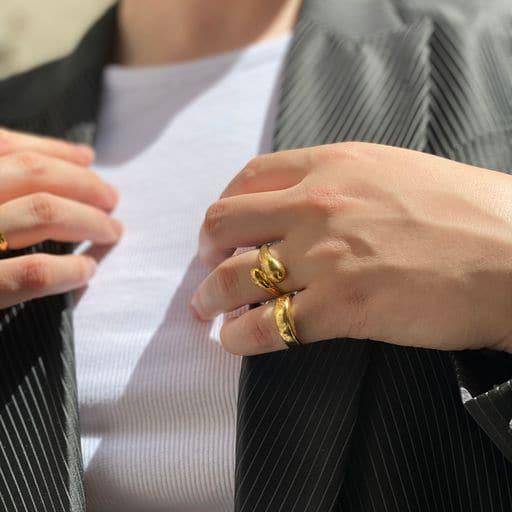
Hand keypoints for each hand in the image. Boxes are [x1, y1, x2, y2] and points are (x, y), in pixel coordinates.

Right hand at [0, 128, 121, 308]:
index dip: (51, 147)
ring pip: (40, 212)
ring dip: (89, 220)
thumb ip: (2, 181)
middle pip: (32, 173)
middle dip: (83, 183)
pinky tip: (85, 271)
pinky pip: (30, 272)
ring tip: (112, 231)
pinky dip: (67, 269)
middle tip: (111, 198)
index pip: (3, 145)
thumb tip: (70, 160)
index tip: (86, 157)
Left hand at [192, 142, 511, 355]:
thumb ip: (342, 182)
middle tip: (206, 271)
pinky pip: (266, 326)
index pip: (249, 177)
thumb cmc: (466, 212)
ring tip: (207, 313)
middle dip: (206, 251)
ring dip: (210, 299)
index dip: (225, 206)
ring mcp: (324, 257)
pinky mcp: (340, 308)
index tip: (221, 230)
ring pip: (233, 278)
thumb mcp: (394, 172)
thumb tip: (303, 204)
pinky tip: (237, 342)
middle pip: (225, 224)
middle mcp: (317, 205)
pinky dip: (240, 337)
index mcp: (332, 165)